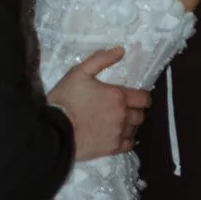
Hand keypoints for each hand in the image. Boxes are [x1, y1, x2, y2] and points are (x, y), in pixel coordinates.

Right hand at [49, 47, 150, 161]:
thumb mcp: (79, 73)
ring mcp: (118, 134)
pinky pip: (128, 144)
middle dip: (135, 110)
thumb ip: (100, 60)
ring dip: (129, 124)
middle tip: (124, 108)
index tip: (135, 96)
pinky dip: (126, 139)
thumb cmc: (66, 99)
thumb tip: (121, 50)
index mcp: (118, 96)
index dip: (142, 96)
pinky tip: (117, 135)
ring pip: (134, 129)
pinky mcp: (112, 149)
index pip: (144, 98)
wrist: (56, 130)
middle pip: (141, 115)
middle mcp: (123, 116)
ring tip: (118, 121)